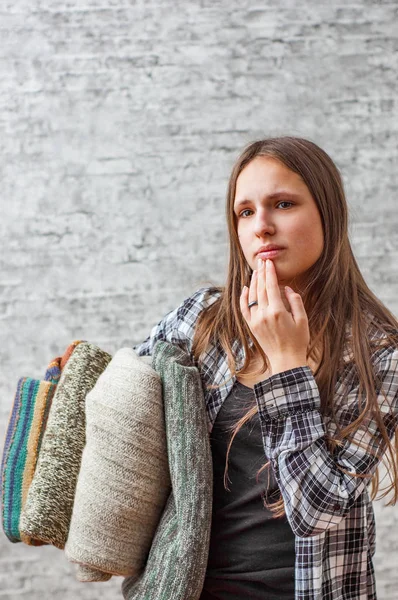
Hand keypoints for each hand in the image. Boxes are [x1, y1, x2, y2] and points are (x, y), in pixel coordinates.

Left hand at [240, 258, 309, 374]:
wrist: (286, 360)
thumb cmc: (298, 341)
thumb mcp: (302, 320)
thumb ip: (295, 301)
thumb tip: (286, 288)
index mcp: (277, 311)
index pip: (271, 286)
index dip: (270, 273)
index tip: (269, 262)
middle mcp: (264, 314)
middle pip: (260, 288)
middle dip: (261, 273)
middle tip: (262, 261)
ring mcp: (256, 321)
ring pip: (252, 296)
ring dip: (254, 282)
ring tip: (256, 270)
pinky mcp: (251, 326)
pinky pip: (244, 309)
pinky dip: (244, 297)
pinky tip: (246, 288)